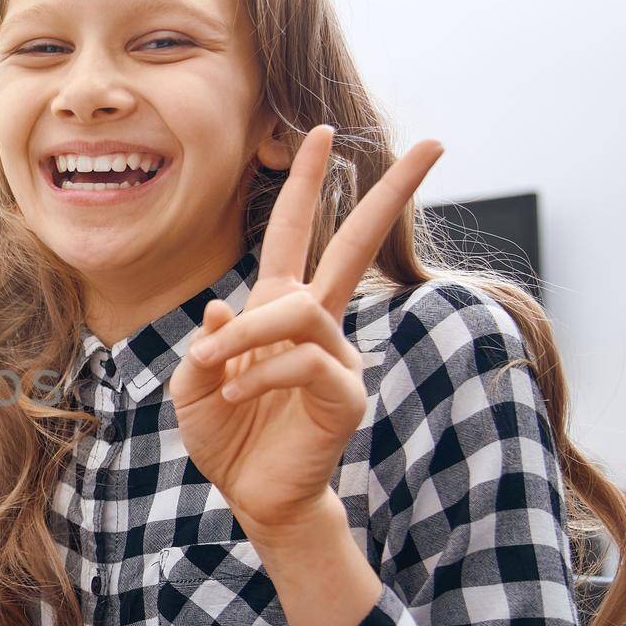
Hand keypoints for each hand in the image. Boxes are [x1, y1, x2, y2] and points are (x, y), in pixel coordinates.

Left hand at [171, 126, 443, 537]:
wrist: (250, 494)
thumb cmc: (226, 434)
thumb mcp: (192, 383)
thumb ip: (205, 343)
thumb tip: (224, 304)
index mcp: (279, 308)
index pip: (297, 233)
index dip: (306, 184)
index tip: (320, 131)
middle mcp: (316, 324)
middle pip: (358, 245)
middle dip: (391, 193)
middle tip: (433, 145)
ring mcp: (338, 356)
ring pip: (302, 309)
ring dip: (250, 333)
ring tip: (215, 368)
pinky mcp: (346, 394)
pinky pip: (305, 361)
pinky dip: (259, 375)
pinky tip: (234, 396)